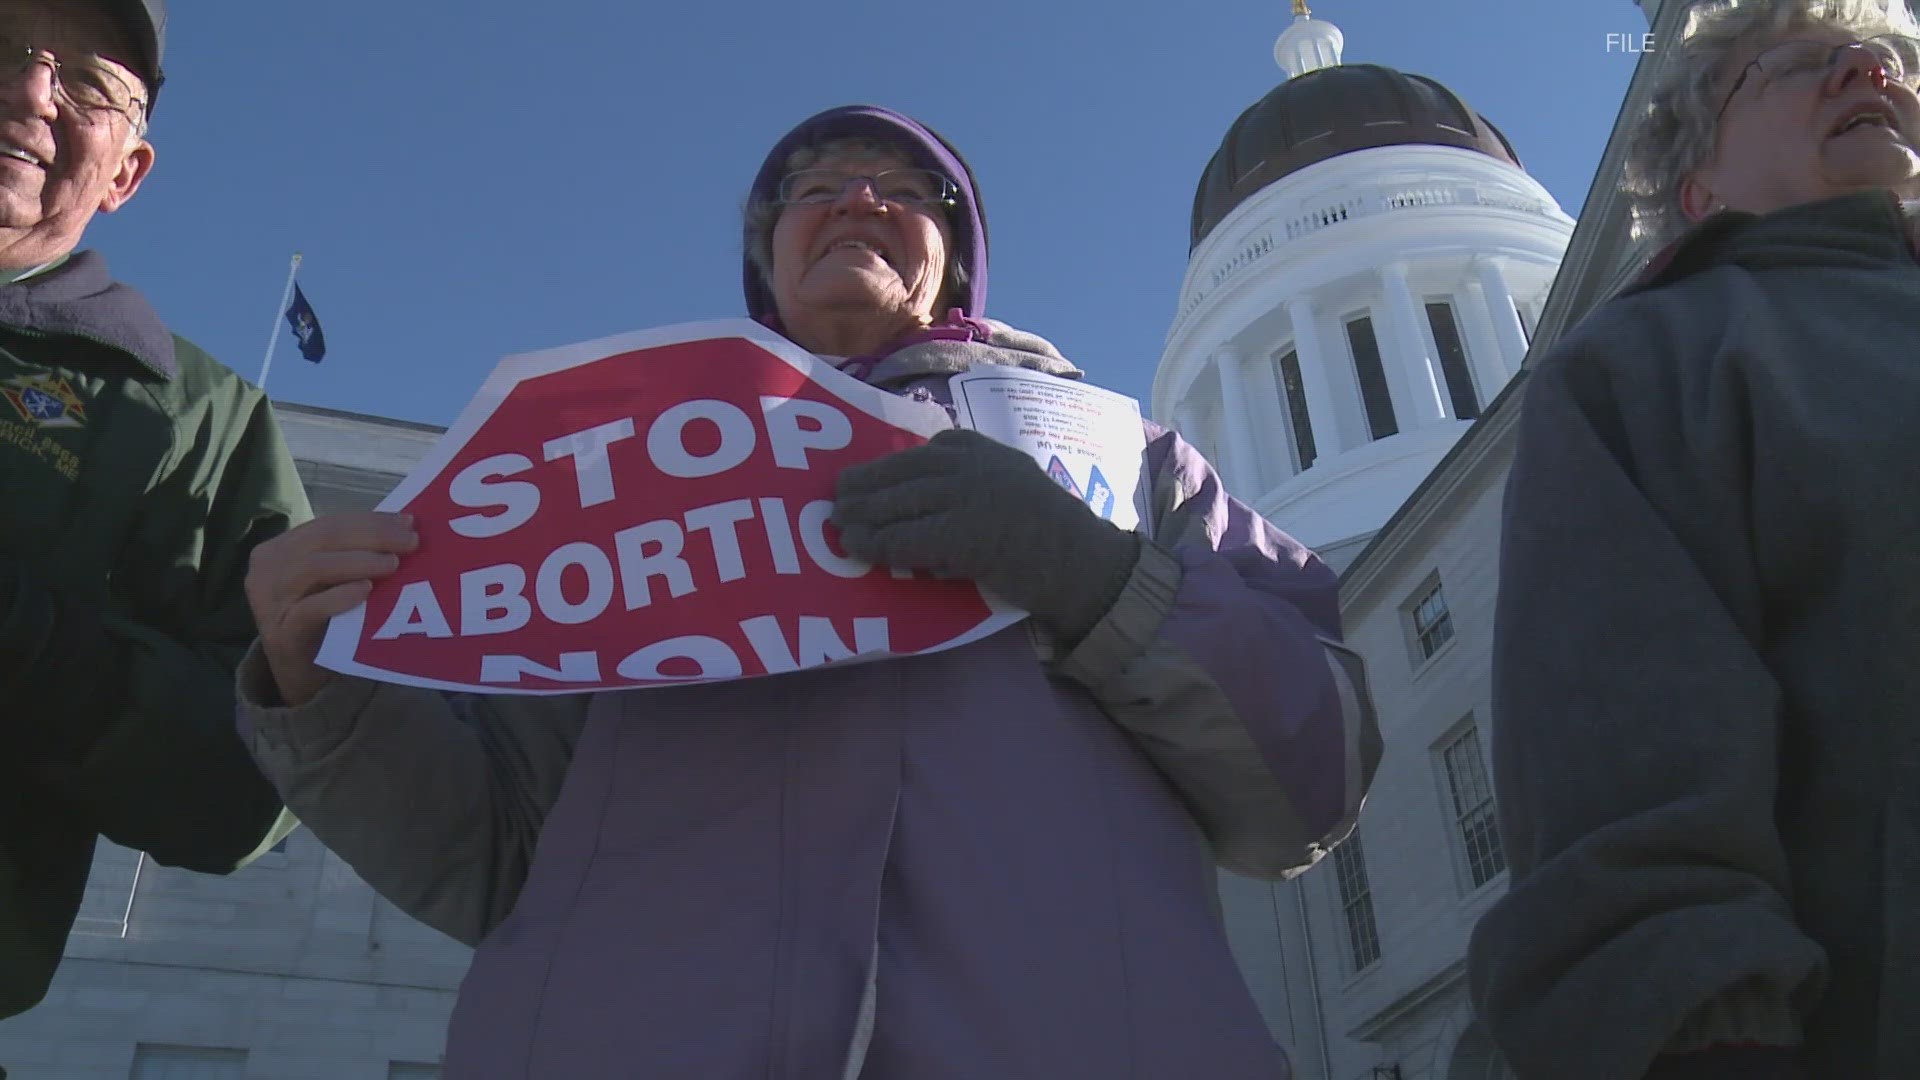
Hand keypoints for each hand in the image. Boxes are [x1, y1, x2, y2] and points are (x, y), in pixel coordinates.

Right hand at [244, 512, 416, 707]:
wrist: (299, 674)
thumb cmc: (322, 620)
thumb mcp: (332, 580)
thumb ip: (353, 552)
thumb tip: (405, 525)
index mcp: (279, 549)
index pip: (328, 524)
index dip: (370, 520)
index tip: (408, 522)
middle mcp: (267, 569)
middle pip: (323, 539)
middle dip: (372, 535)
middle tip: (411, 542)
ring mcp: (269, 602)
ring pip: (313, 568)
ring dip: (359, 561)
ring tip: (393, 564)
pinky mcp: (281, 634)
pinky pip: (310, 609)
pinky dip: (339, 596)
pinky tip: (365, 590)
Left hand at [832, 429, 1139, 648]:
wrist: (1079, 561)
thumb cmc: (1043, 530)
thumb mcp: (1005, 480)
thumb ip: (964, 478)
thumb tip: (911, 496)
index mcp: (976, 447)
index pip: (914, 455)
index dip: (880, 471)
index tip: (857, 482)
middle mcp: (967, 463)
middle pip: (896, 474)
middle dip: (861, 491)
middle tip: (835, 506)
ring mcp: (964, 495)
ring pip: (895, 505)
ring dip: (860, 520)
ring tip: (839, 530)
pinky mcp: (961, 532)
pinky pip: (906, 539)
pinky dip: (878, 546)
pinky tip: (860, 552)